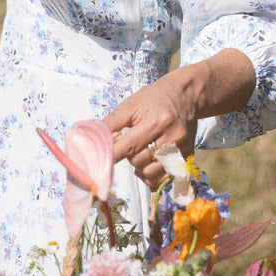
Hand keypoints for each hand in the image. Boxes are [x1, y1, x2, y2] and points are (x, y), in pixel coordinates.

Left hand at [104, 69, 199, 189]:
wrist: (185, 96)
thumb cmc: (154, 99)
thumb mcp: (131, 104)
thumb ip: (111, 123)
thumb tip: (87, 139)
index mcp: (157, 120)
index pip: (129, 146)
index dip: (111, 157)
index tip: (97, 166)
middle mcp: (172, 136)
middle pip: (140, 161)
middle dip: (129, 156)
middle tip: (132, 142)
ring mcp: (182, 149)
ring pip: (151, 173)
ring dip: (140, 167)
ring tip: (142, 151)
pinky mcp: (188, 157)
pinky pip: (163, 179)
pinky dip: (151, 175)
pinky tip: (149, 162)